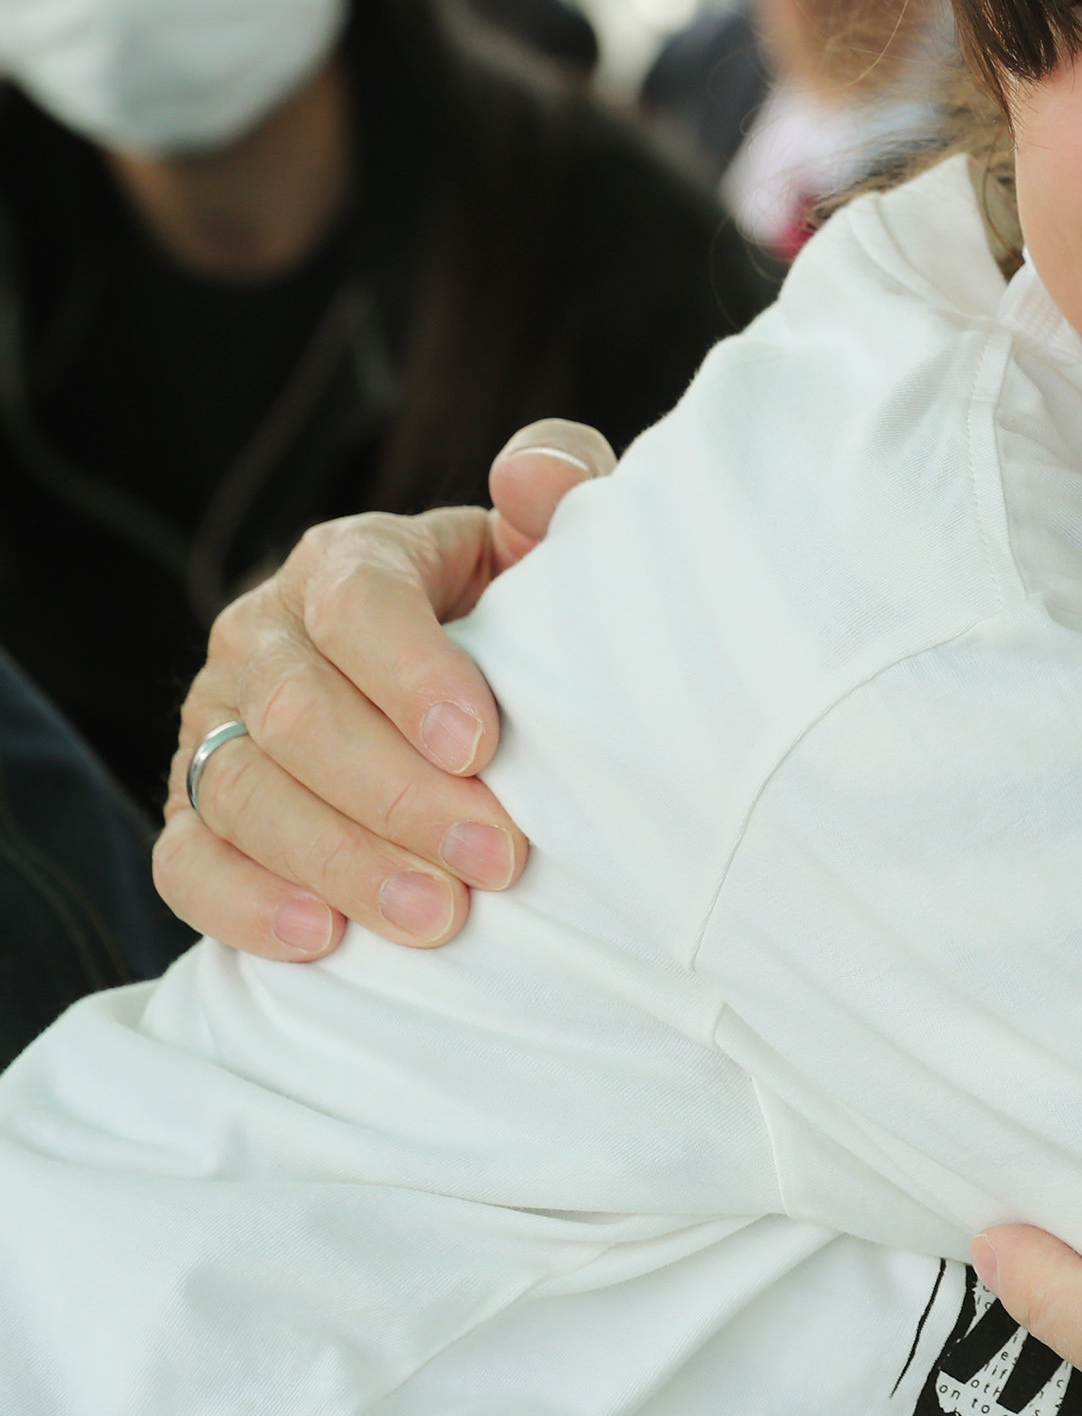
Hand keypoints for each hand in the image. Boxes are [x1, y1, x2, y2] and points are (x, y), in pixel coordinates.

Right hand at [157, 420, 618, 959]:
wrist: (448, 692)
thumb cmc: (511, 612)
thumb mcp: (543, 544)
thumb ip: (560, 484)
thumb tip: (531, 474)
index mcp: (347, 561)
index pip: (357, 603)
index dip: (413, 673)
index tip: (481, 743)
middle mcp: (261, 635)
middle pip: (300, 713)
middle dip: (400, 794)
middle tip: (496, 857)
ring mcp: (212, 724)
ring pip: (245, 793)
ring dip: (342, 862)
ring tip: (437, 916)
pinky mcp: (191, 809)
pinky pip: (187, 862)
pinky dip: (246, 905)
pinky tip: (323, 940)